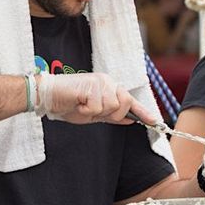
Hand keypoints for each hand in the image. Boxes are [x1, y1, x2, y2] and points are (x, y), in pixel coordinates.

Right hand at [35, 73, 153, 124]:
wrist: (48, 96)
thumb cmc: (68, 104)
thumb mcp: (93, 114)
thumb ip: (111, 116)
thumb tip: (130, 120)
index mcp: (109, 87)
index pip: (130, 100)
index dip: (143, 112)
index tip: (156, 122)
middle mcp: (107, 82)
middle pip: (125, 103)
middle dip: (112, 114)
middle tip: (94, 112)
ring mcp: (100, 82)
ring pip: (112, 106)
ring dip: (97, 112)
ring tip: (83, 106)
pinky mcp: (91, 85)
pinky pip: (98, 107)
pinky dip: (87, 110)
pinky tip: (78, 104)